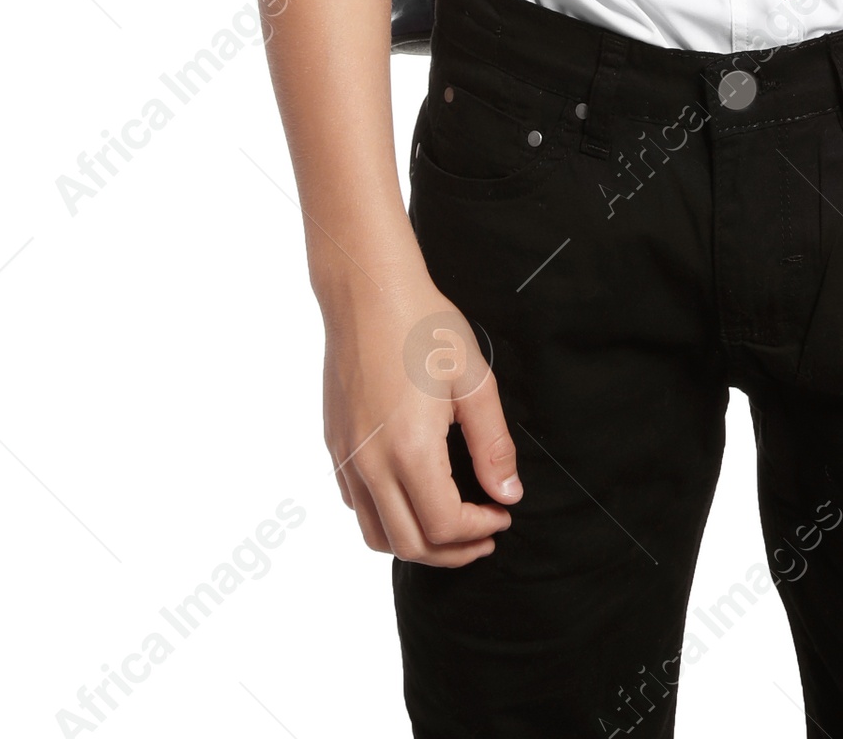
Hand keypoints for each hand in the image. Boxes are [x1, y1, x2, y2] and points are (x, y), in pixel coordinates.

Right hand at [322, 263, 520, 566]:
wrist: (367, 291)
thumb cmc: (424, 327)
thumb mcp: (474, 381)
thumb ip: (492, 445)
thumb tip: (507, 494)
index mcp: (409, 450)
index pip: (444, 526)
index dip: (480, 531)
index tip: (504, 515)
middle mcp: (370, 463)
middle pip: (409, 545)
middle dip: (453, 552)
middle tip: (485, 535)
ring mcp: (346, 456)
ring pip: (375, 535)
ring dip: (417, 544)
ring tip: (451, 528)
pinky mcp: (334, 444)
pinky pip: (356, 504)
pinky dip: (386, 518)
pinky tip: (414, 495)